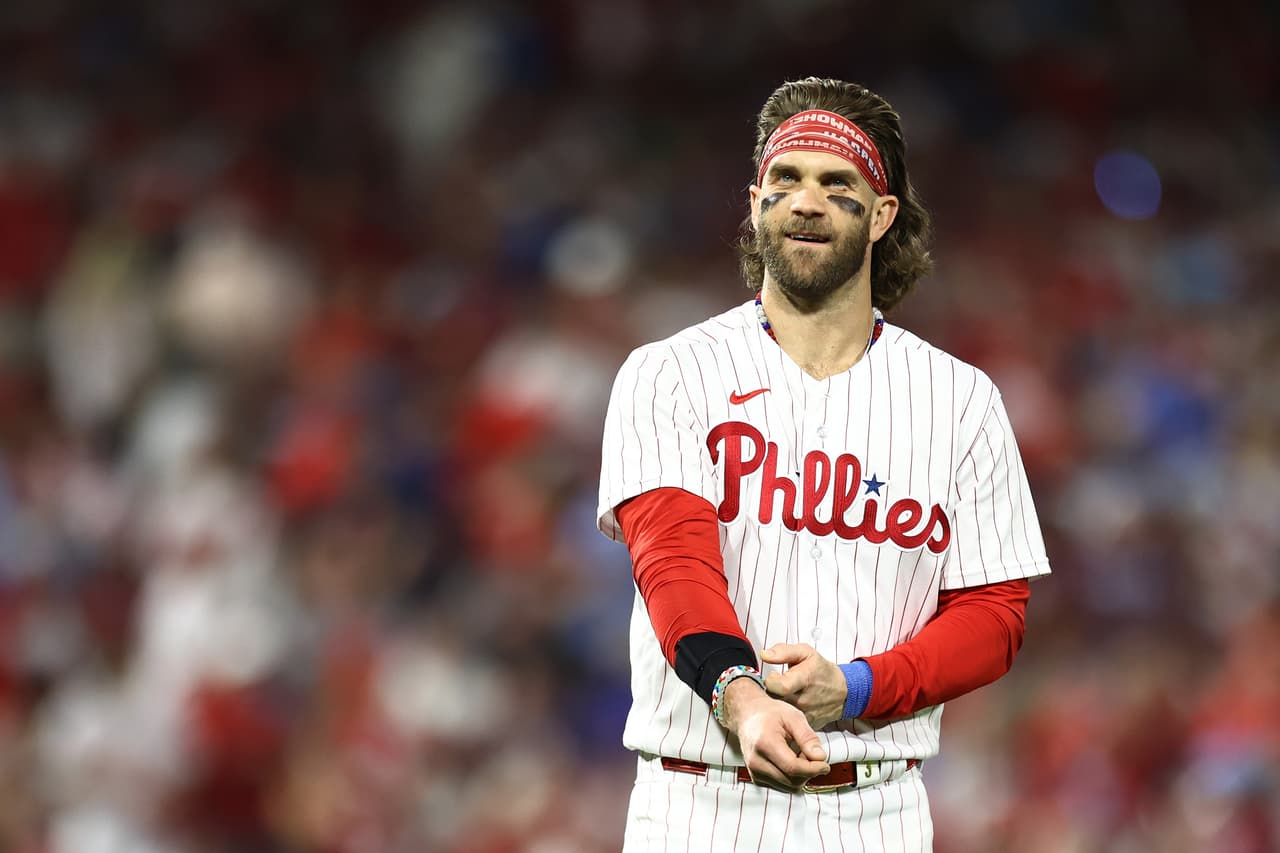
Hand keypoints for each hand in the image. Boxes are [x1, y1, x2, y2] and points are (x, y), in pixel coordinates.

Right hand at [719, 677, 829, 791]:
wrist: (747, 717)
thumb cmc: (770, 714)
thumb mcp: (793, 717)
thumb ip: (807, 737)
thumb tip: (820, 757)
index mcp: (765, 743)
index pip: (793, 767)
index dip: (813, 769)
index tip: (825, 765)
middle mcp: (756, 761)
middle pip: (792, 781)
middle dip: (808, 771)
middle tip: (810, 753)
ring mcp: (754, 772)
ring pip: (788, 787)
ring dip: (800, 776)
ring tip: (798, 755)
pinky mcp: (756, 779)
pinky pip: (782, 787)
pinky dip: (791, 778)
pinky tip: (790, 762)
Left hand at [760, 643, 847, 729]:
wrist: (843, 692)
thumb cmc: (821, 670)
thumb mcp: (806, 653)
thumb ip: (783, 651)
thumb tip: (764, 655)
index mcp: (804, 679)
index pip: (779, 686)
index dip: (771, 680)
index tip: (774, 676)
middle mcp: (804, 700)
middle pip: (775, 699)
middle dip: (772, 692)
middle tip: (777, 685)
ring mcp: (805, 715)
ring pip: (780, 711)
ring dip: (777, 703)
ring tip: (784, 694)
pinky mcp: (806, 725)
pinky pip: (788, 721)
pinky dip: (785, 714)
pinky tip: (789, 704)